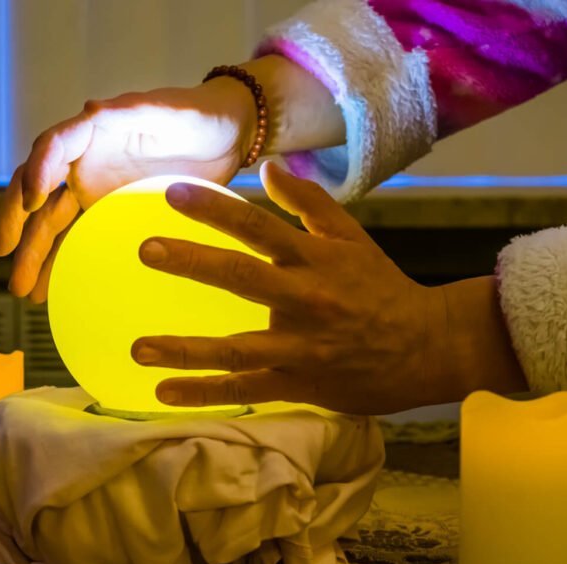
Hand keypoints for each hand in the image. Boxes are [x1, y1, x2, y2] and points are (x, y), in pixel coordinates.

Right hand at [0, 80, 257, 302]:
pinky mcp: (108, 216)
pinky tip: (50, 293)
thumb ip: (132, 110)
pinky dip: (61, 265)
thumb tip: (90, 110)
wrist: (222, 137)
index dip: (36, 172)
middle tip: (3, 254)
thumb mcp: (167, 108)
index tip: (31, 202)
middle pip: (39, 192)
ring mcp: (91, 191)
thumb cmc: (194, 115)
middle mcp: (82, 162)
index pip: (51, 148)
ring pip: (51, 224)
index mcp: (90, 131)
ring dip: (34, 256)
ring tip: (24, 290)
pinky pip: (77, 241)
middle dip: (19, 224)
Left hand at [131, 161, 470, 414]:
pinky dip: (205, 393)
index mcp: (314, 259)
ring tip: (138, 347)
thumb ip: (308, 203)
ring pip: (237, 348)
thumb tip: (267, 167)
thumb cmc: (383, 289)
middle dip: (192, 262)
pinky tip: (163, 392)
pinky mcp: (299, 383)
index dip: (214, 209)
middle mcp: (304, 299)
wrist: (428, 347)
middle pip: (241, 277)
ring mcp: (300, 346)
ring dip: (186, 349)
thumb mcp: (352, 237)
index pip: (257, 226)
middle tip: (147, 249)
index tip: (172, 193)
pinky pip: (246, 389)